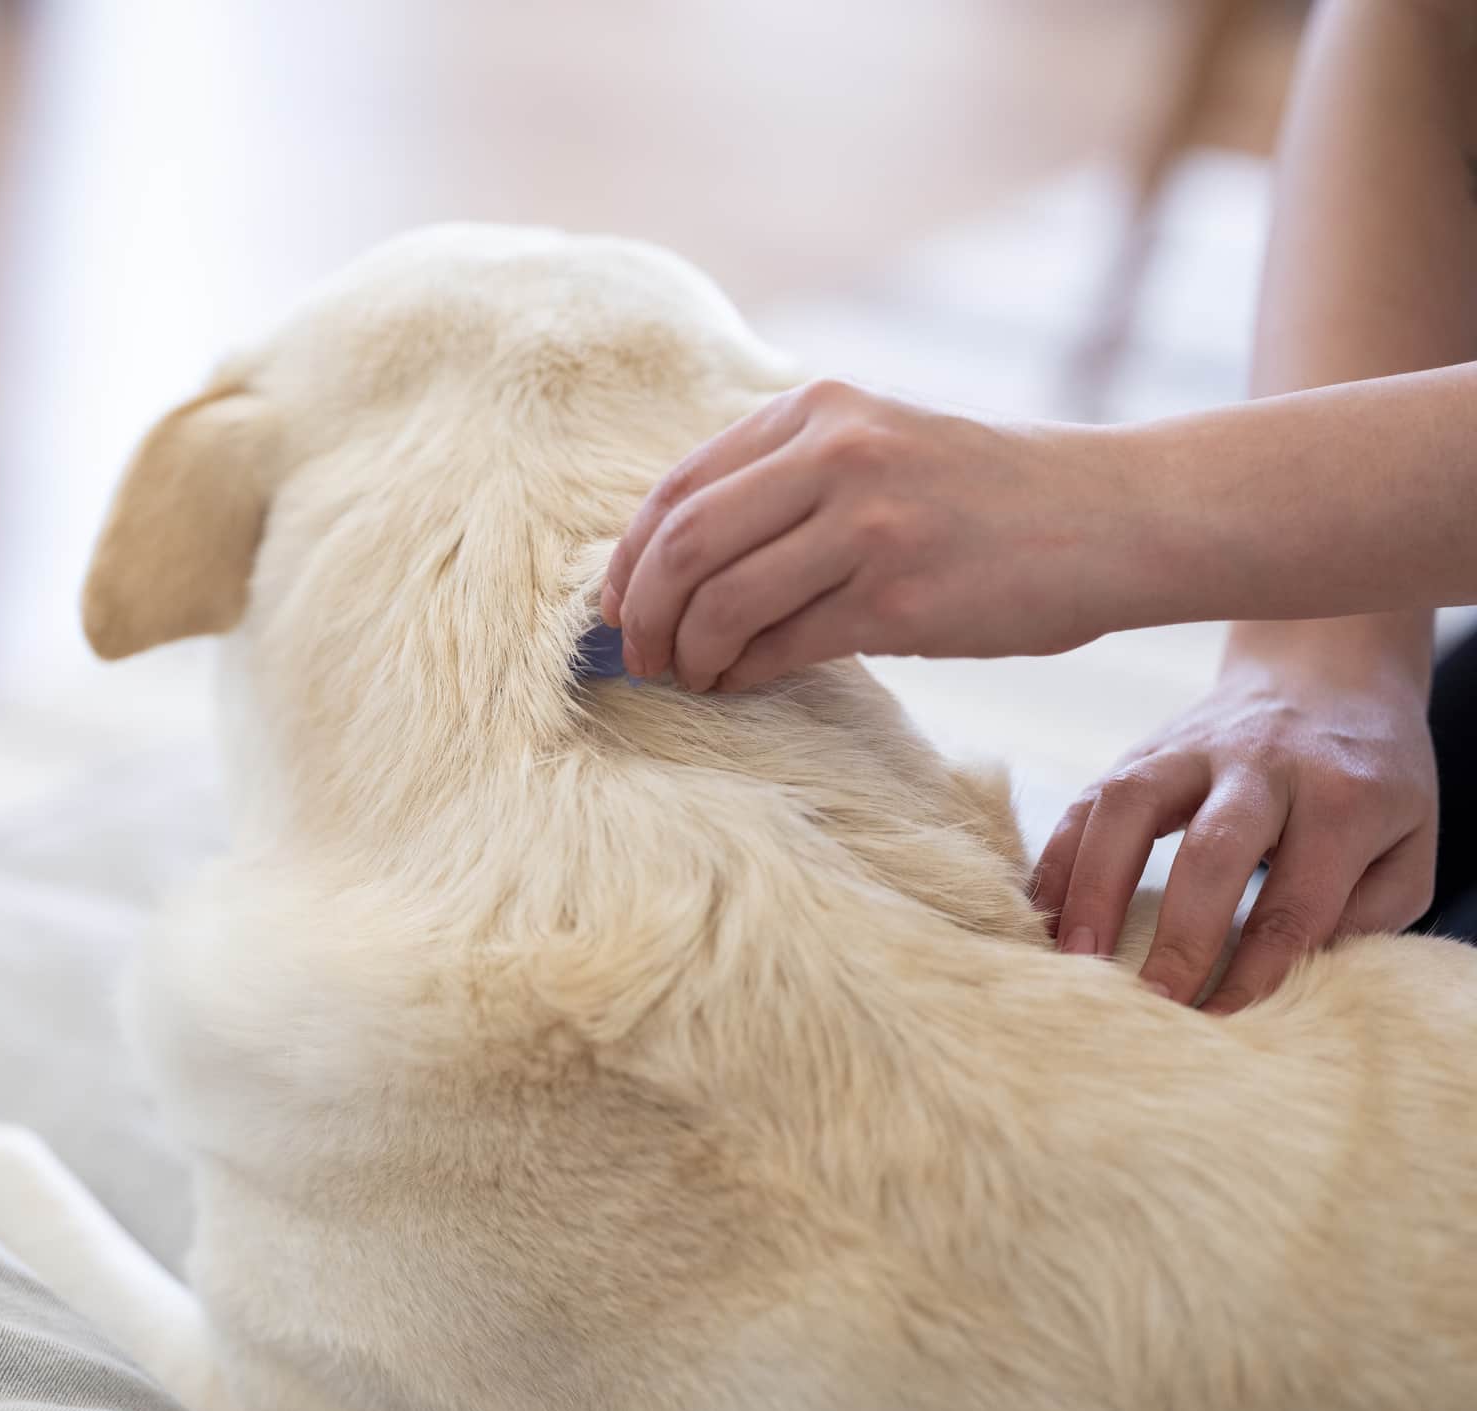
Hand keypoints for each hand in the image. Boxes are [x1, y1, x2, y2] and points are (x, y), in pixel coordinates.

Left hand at [599, 380, 1170, 690]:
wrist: (1117, 516)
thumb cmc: (990, 494)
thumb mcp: (882, 443)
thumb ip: (788, 478)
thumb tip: (672, 559)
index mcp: (820, 408)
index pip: (680, 486)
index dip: (628, 557)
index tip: (614, 606)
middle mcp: (838, 453)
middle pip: (684, 544)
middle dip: (640, 611)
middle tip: (636, 656)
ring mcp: (870, 524)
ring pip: (723, 601)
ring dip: (688, 652)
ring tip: (691, 674)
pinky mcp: (900, 598)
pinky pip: (782, 647)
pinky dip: (744, 673)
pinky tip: (741, 682)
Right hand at [1031, 639, 1437, 1012]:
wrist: (1326, 670)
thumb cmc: (1369, 776)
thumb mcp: (1410, 841)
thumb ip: (1368, 911)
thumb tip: (1294, 972)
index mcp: (1342, 797)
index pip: (1296, 900)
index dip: (1256, 971)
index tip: (1223, 1024)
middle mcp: (1263, 765)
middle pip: (1214, 851)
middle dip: (1180, 936)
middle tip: (1150, 1002)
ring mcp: (1193, 749)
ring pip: (1129, 806)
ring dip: (1094, 885)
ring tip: (1075, 955)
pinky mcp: (1143, 749)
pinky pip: (1088, 798)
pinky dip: (1059, 857)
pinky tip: (1044, 910)